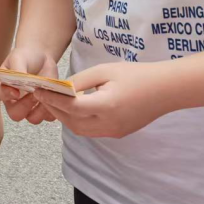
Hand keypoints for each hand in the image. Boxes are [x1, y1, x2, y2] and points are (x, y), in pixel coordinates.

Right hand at [0, 47, 60, 124]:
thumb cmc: (25, 56)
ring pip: (33, 119)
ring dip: (40, 110)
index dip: (6, 95)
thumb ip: (17, 71)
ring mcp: (30, 106)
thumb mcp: (18, 58)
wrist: (41, 57)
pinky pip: (49, 116)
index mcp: (4, 86)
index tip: (16, 92)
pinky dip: (53, 109)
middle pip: (15, 114)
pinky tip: (54, 96)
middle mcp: (14, 100)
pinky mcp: (44, 108)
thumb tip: (19, 87)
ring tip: (45, 95)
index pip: (0, 94)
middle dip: (25, 106)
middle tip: (33, 93)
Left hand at [33, 61, 179, 138]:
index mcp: (106, 106)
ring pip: (80, 130)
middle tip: (42, 95)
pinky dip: (78, 121)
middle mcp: (109, 124)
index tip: (37, 89)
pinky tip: (73, 108)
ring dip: (65, 117)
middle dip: (54, 109)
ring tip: (55, 101)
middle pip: (72, 122)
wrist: (165, 89)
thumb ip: (80, 80)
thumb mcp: (104, 71)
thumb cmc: (136, 75)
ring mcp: (114, 131)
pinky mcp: (118, 133)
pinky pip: (92, 131)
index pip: (70, 107)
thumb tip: (60, 87)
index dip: (51, 99)